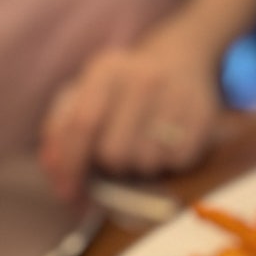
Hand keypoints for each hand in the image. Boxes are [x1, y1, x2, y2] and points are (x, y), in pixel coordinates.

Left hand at [39, 43, 221, 200]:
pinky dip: (166, 164)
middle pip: (114, 153)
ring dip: (139, 166)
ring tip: (142, 146)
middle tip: (115, 158)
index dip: (71, 164)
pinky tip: (165, 145)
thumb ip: (61, 131)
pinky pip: (174, 164)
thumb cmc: (123, 91)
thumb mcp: (86, 94)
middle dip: (110, 166)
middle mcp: (143, 79)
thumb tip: (53, 170)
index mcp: (107, 69)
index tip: (67, 192)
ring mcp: (176, 98)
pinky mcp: (201, 120)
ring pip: (145, 163)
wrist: (181, 62)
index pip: (82, 125)